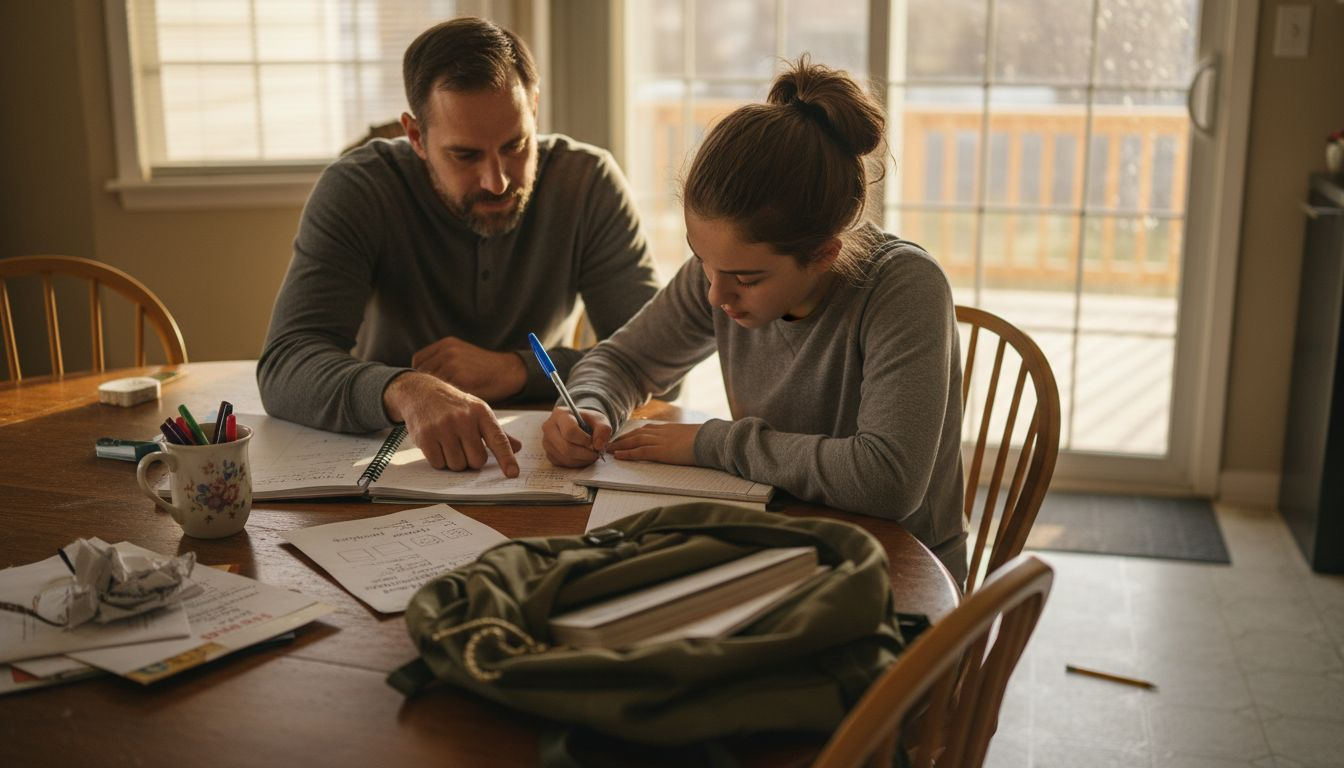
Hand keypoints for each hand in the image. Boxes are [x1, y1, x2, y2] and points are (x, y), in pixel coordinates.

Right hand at [383, 372, 521, 476]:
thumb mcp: (477, 411)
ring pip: (457, 465)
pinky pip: (438, 464)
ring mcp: (443, 427)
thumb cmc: (453, 405)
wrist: (420, 391)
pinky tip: (436, 445)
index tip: (513, 474)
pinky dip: (438, 460)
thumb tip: (517, 447)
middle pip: (477, 460)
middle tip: (463, 447)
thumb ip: (496, 432)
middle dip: (471, 460)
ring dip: (453, 461)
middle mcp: (463, 419)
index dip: (506, 459)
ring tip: (448, 444)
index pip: (498, 440)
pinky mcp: (426, 436)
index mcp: (481, 412)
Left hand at [412, 337, 526, 401]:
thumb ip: (443, 362)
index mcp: (446, 344)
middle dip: (425, 387)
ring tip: (441, 404)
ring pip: (432, 386)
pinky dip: (447, 401)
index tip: (425, 387)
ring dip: (434, 396)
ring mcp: (454, 365)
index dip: (419, 375)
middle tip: (431, 399)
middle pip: (422, 374)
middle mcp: (447, 352)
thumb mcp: (462, 355)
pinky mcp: (462, 380)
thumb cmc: (485, 368)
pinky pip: (445, 394)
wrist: (509, 371)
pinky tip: (452, 405)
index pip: (418, 361)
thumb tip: (421, 382)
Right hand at [541, 407, 612, 467]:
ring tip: (591, 454)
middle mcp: (549, 428)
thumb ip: (603, 429)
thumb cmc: (588, 421)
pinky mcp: (549, 454)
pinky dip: (576, 463)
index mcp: (560, 414)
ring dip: (582, 460)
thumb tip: (598, 445)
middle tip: (596, 453)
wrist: (578, 425)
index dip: (585, 440)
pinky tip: (582, 456)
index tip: (594, 442)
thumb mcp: (599, 420)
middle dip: (585, 454)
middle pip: (566, 447)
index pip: (570, 431)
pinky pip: (563, 463)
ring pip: (565, 458)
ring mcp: (547, 442)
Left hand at [607, 423, 699, 465]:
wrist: (710, 439)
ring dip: (620, 446)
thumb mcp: (692, 436)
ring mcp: (660, 441)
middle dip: (622, 439)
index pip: (646, 430)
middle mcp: (661, 432)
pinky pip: (640, 452)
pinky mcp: (661, 451)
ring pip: (634, 442)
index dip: (633, 434)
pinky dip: (627, 454)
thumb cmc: (706, 439)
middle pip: (636, 434)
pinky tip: (618, 456)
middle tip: (610, 443)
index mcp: (668, 428)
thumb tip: (686, 443)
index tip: (624, 437)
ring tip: (609, 450)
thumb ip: (684, 438)